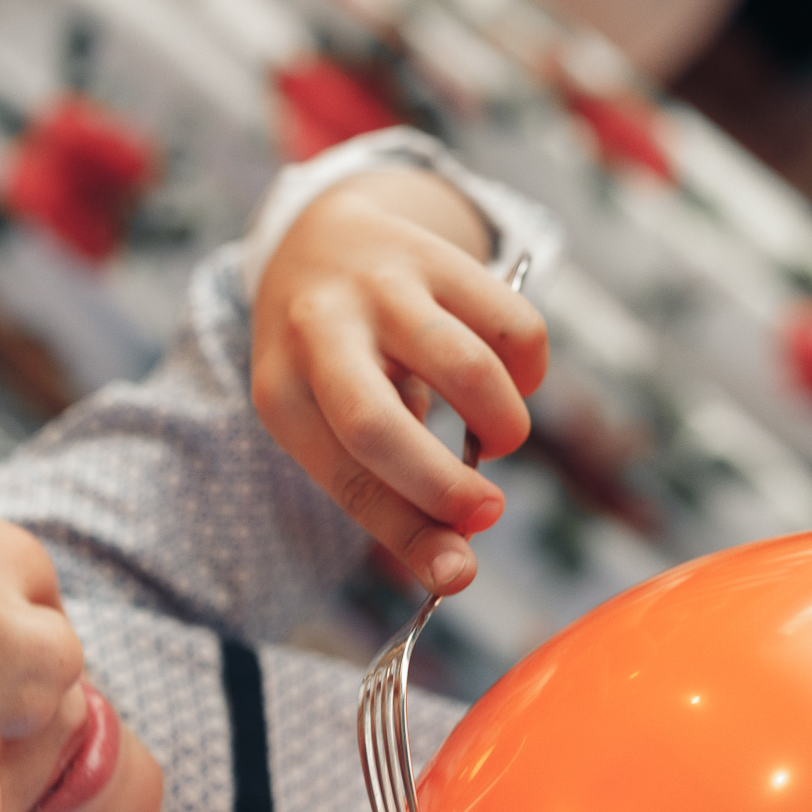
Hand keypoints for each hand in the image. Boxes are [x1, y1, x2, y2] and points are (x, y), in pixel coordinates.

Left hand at [250, 170, 548, 594]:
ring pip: (464, 366)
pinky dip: (529, 372)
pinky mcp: (437, 252)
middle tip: (487, 512)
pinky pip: (512, 325)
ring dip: (502, 422)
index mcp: (282, 393)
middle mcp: (318, 332)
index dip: (405, 531)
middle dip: (440, 485)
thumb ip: (392, 495)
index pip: (344, 477)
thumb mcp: (335, 426)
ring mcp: (379, 285)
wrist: (321, 240)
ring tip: (497, 437)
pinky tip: (511, 382)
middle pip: (376, 425)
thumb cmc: (335, 366)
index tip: (458, 572)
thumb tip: (456, 570)